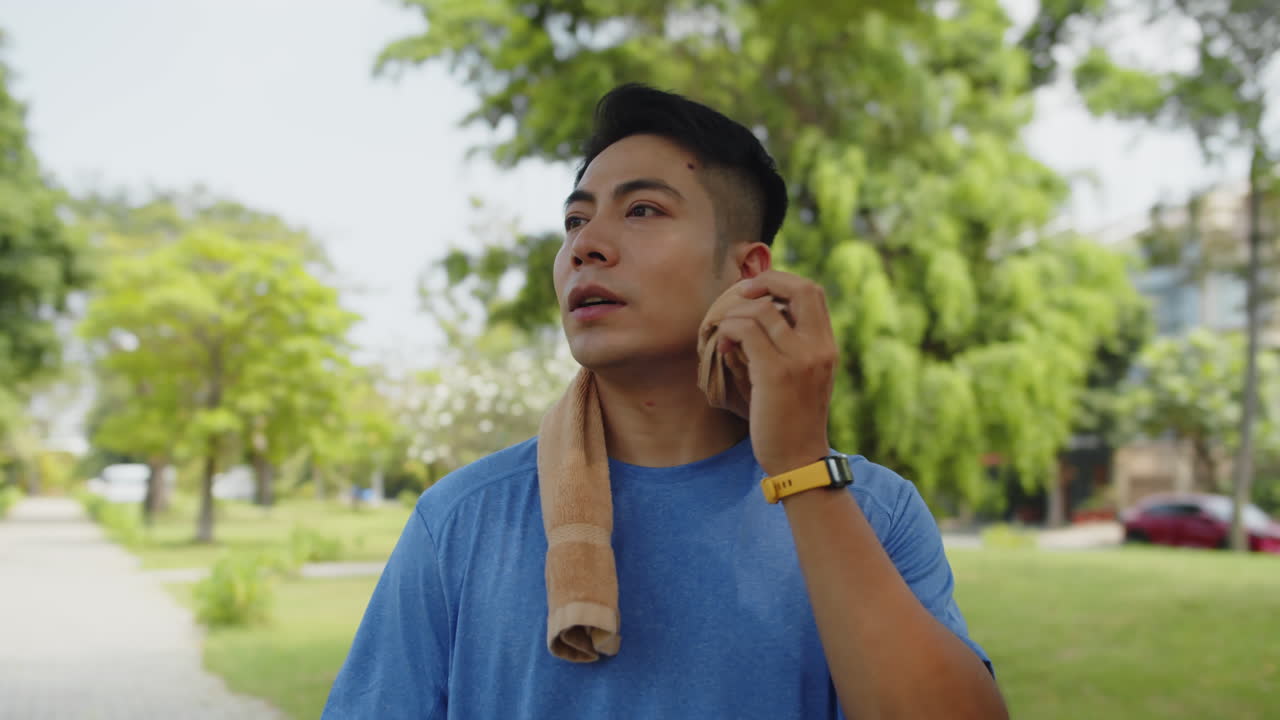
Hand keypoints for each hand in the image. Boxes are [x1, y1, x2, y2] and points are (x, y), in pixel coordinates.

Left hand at [714, 270, 836, 475]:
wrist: (799, 459)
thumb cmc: (792, 419)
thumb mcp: (803, 377)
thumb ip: (792, 346)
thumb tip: (760, 314)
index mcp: (827, 345)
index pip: (812, 291)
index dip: (782, 281)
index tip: (757, 291)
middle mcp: (818, 347)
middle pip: (799, 287)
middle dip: (765, 281)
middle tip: (741, 294)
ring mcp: (799, 358)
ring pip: (762, 309)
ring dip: (735, 313)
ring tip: (725, 332)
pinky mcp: (775, 373)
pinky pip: (746, 331)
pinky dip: (728, 330)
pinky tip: (723, 345)